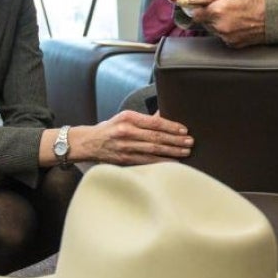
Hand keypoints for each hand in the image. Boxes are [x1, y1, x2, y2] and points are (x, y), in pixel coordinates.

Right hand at [77, 110, 192, 164]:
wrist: (88, 143)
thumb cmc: (109, 129)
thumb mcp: (124, 117)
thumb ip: (144, 118)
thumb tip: (163, 115)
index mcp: (128, 118)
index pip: (154, 122)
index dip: (171, 126)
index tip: (183, 129)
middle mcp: (126, 132)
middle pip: (156, 137)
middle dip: (175, 140)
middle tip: (190, 141)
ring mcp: (125, 147)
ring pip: (153, 150)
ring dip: (172, 151)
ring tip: (185, 151)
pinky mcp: (125, 159)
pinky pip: (147, 161)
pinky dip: (162, 162)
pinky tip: (173, 161)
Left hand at [189, 0, 266, 48]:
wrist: (277, 15)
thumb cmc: (258, 0)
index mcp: (218, 11)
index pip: (196, 14)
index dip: (200, 9)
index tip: (204, 6)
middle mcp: (220, 27)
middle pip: (205, 22)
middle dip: (212, 16)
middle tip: (227, 8)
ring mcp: (227, 37)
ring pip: (215, 30)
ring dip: (220, 24)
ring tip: (236, 16)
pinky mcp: (234, 45)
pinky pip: (224, 37)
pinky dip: (228, 32)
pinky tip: (240, 24)